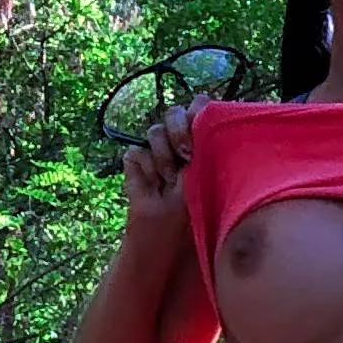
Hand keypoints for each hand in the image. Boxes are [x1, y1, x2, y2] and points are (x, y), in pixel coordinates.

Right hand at [122, 102, 195, 233]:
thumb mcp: (206, 173)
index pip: (197, 109)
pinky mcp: (136, 163)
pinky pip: (137, 153)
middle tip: (185, 154)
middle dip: (178, 131)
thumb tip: (204, 104)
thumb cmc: (196, 212)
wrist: (165, 238)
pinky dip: (145, 171)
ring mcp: (156, 153)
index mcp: (201, 142)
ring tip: (170, 182)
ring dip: (163, 158)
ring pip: (154, 131)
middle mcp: (178, 142)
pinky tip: (153, 187)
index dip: (195, 115)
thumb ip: (205, 140)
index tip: (200, 135)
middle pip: (173, 113)